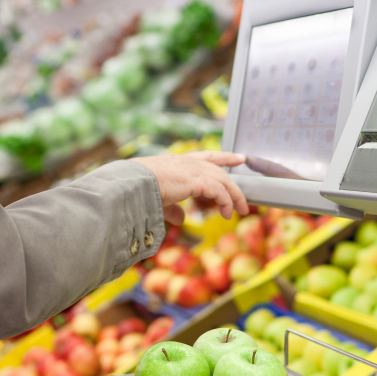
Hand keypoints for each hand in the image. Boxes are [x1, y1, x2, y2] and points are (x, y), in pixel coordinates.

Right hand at [131, 151, 248, 223]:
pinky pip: (219, 191)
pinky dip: (226, 202)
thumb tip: (182, 219)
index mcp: (178, 161)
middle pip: (219, 167)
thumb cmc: (139, 190)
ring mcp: (193, 169)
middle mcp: (188, 162)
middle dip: (235, 180)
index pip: (206, 156)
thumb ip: (173, 208)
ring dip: (234, 195)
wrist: (132, 185)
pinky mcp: (197, 180)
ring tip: (241, 209)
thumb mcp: (160, 199)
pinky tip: (226, 213)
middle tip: (244, 193)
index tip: (239, 157)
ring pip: (223, 179)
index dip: (224, 157)